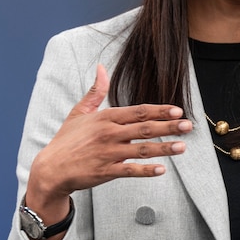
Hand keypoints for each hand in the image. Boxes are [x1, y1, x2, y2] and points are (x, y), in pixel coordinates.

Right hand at [25, 64, 191, 222]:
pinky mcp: (105, 171)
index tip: (177, 110)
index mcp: (104, 118)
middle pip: (144, 128)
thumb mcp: (78, 113)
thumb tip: (102, 67)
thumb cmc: (66, 140)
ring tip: (182, 147)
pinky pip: (130, 170)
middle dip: (169, 127)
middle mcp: (108, 134)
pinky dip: (146, 171)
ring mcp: (107, 153)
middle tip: (188, 126)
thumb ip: (95, 91)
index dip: (159, 110)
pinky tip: (161, 170)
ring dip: (164, 148)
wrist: (51, 168)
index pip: (138, 111)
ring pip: (141, 150)